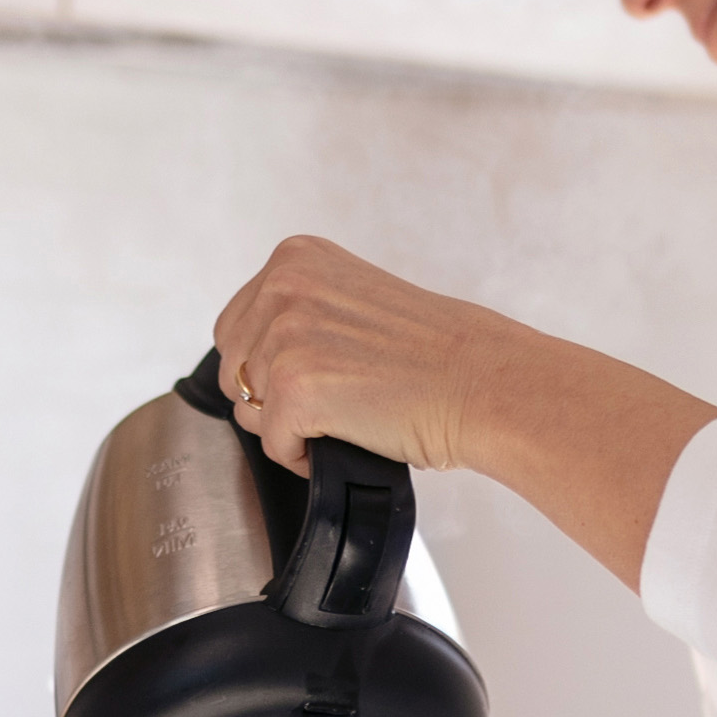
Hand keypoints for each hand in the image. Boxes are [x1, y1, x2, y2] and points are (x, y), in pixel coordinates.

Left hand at [212, 237, 509, 475]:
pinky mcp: (295, 386)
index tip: (321, 375)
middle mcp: (283, 286)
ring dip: (290, 427)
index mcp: (294, 258)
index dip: (268, 367)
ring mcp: (285, 334)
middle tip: (336, 400)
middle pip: (232, 370)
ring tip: (347, 414)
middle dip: (270, 398)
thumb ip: (299, 312)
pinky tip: (351, 435)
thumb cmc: (434, 356)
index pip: (234, 329)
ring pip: (247, 410)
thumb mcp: (352, 301)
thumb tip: (249, 362)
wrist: (484, 383)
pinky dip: (306, 457)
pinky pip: (272, 445)